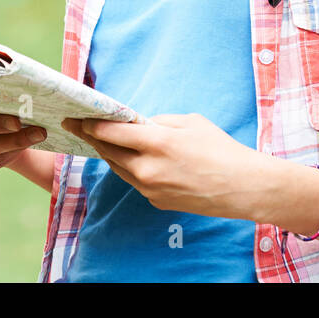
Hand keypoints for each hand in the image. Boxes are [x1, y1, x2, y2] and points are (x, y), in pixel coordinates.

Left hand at [61, 113, 277, 219]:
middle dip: (90, 136)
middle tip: (76, 125)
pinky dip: (128, 167)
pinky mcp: (156, 201)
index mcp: (157, 142)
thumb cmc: (220, 148)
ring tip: (96, 139)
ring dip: (107, 152)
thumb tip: (137, 123)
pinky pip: (134, 180)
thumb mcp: (190, 122)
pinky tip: (126, 157)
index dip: (91, 123)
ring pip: (118, 167)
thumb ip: (158, 122)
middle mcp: (149, 168)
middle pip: (108, 150)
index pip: (112, 131)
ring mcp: (151, 188)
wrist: (242, 187)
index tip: (77, 116)